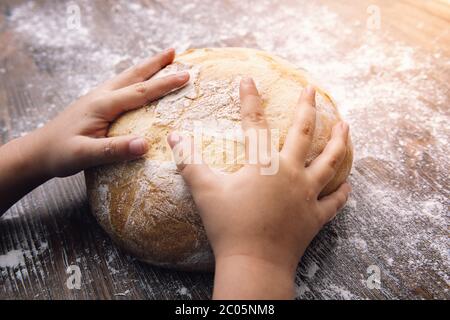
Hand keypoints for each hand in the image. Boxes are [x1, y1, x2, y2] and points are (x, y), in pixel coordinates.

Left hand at [0, 49, 187, 213]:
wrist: (38, 151)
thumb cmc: (60, 153)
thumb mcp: (85, 155)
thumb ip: (114, 150)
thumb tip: (145, 145)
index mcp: (102, 105)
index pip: (139, 92)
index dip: (164, 84)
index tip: (185, 75)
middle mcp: (100, 96)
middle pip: (134, 75)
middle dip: (156, 63)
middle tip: (176, 52)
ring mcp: (97, 98)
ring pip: (127, 77)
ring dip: (147, 68)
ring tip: (163, 60)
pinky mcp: (96, 104)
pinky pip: (121, 86)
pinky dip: (137, 79)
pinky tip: (139, 82)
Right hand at [167, 78, 350, 298]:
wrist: (254, 263)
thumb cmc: (228, 226)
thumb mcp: (204, 190)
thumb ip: (190, 161)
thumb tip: (174, 136)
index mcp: (263, 164)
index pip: (255, 123)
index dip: (250, 98)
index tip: (249, 79)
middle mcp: (291, 173)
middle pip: (303, 133)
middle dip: (307, 108)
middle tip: (312, 89)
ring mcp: (307, 195)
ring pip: (330, 162)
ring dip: (339, 141)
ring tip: (346, 125)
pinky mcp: (316, 217)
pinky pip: (334, 201)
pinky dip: (341, 192)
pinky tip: (347, 184)